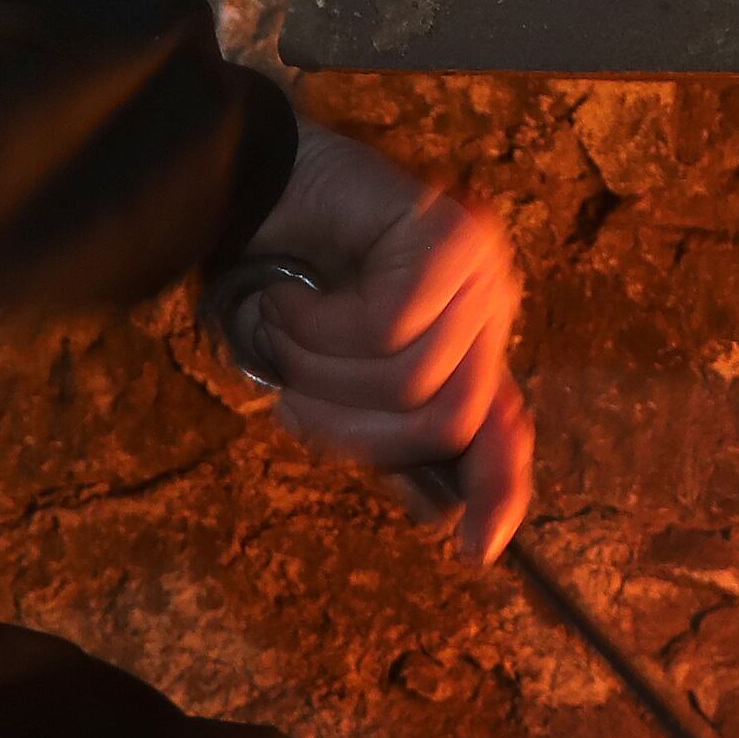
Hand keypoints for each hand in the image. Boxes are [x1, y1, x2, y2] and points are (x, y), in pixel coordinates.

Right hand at [233, 125, 535, 559]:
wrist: (236, 187)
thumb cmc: (275, 283)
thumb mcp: (322, 383)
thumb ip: (384, 438)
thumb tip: (441, 514)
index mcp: (463, 352)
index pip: (503, 433)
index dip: (498, 492)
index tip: (476, 550)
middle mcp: (484, 312)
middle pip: (445, 422)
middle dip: (349, 429)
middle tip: (287, 397)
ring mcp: (476, 270)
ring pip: (413, 380)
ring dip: (319, 368)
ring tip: (284, 325)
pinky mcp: (450, 235)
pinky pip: (392, 326)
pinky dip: (318, 322)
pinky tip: (290, 289)